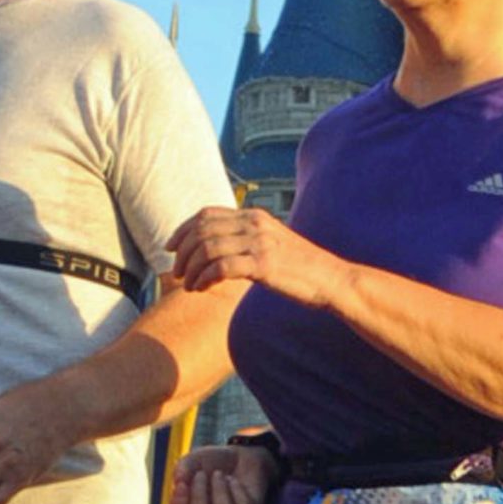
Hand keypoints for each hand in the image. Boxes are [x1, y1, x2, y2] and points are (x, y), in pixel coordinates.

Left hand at [169, 206, 344, 307]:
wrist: (331, 279)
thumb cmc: (300, 268)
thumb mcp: (271, 244)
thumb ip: (247, 240)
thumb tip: (218, 249)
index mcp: (254, 216)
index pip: (207, 214)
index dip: (183, 229)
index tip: (171, 247)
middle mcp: (254, 224)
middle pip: (202, 230)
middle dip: (182, 252)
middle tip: (177, 272)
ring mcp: (259, 243)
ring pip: (207, 248)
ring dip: (192, 269)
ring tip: (189, 285)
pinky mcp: (263, 265)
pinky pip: (221, 267)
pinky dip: (205, 278)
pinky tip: (203, 289)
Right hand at [169, 444, 281, 503]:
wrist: (240, 457)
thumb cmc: (211, 463)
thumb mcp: (193, 460)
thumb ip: (182, 468)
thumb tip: (178, 481)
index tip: (181, 485)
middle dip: (200, 498)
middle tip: (201, 474)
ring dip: (220, 493)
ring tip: (219, 475)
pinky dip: (237, 491)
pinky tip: (233, 481)